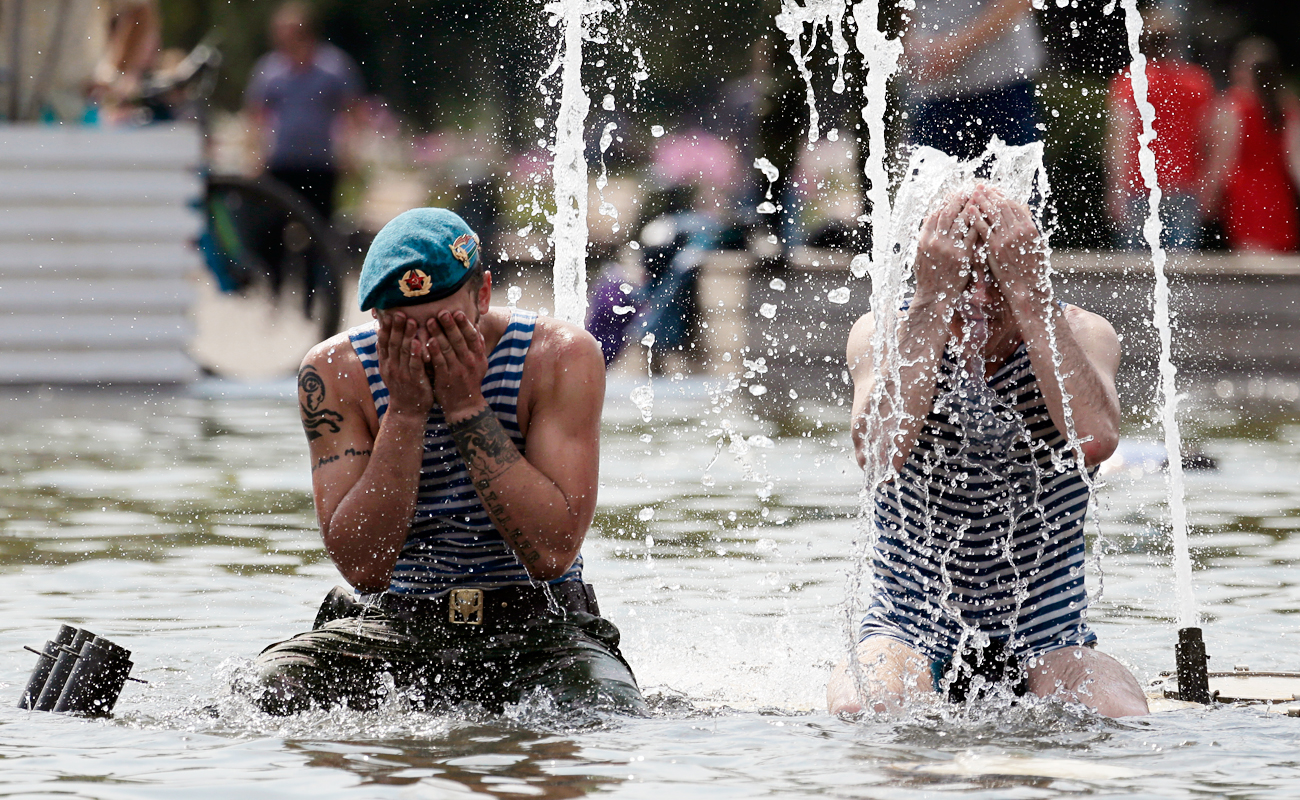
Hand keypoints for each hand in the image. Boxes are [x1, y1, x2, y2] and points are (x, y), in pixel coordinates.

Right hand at [376, 312, 433, 415]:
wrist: (407, 412)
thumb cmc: (402, 387)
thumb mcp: (390, 370)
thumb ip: (387, 353)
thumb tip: (379, 335)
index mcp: (386, 363)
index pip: (383, 342)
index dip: (385, 327)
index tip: (387, 313)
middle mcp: (392, 367)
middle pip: (393, 343)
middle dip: (396, 327)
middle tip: (399, 312)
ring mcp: (403, 374)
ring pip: (403, 352)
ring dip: (406, 335)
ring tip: (411, 320)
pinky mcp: (415, 381)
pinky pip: (414, 365)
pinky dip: (415, 353)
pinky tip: (417, 342)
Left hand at [427, 310, 488, 422]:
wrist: (464, 405)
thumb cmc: (469, 381)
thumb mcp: (479, 364)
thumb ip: (477, 346)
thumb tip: (476, 326)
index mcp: (479, 357)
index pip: (472, 337)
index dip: (465, 324)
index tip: (457, 312)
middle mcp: (470, 363)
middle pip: (459, 340)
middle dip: (450, 325)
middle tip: (441, 312)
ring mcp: (457, 371)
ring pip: (447, 349)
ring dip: (438, 334)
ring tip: (429, 321)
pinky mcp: (445, 378)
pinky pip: (439, 362)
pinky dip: (433, 351)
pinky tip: (427, 341)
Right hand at [913, 192, 979, 309]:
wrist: (934, 297)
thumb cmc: (928, 278)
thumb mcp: (921, 255)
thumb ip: (926, 238)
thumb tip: (931, 220)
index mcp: (923, 240)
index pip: (934, 215)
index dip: (944, 203)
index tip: (952, 195)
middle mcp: (934, 242)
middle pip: (947, 213)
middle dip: (958, 199)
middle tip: (966, 190)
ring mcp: (948, 248)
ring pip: (961, 221)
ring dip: (970, 207)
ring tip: (978, 197)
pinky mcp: (962, 256)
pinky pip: (972, 235)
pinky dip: (978, 224)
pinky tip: (985, 216)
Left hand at [968, 187, 1049, 313]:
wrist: (1028, 288)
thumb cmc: (1032, 270)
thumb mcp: (1036, 246)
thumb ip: (1028, 228)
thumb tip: (1024, 212)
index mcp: (1030, 228)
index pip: (1014, 206)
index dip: (1002, 197)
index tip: (993, 191)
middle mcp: (1019, 230)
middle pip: (1002, 206)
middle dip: (990, 195)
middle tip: (980, 187)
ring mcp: (1007, 238)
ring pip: (992, 214)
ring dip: (981, 201)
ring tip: (972, 193)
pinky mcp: (995, 248)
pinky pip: (983, 228)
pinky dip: (976, 217)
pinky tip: (968, 210)